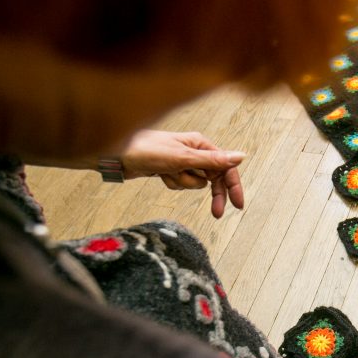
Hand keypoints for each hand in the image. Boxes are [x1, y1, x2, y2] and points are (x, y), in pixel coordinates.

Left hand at [121, 130, 244, 217]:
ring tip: (168, 174)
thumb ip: (212, 160)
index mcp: (200, 144)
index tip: (238, 204)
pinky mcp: (170, 170)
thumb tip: (240, 157)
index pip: (225, 167)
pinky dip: (172, 183)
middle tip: (216, 213)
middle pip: (213, 178)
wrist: (116, 155)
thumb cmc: (146, 149)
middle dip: (213, 194)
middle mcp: (193, 151)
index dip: (233, 185)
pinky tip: (161, 175)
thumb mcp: (183, 157)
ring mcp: (181, 162)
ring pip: (194, 183)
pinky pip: (180, 184)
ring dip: (183, 183)